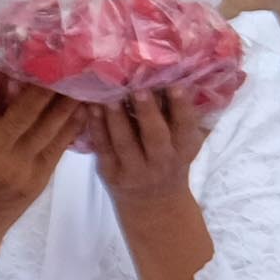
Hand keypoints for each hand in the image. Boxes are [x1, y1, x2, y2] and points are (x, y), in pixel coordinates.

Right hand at [0, 70, 90, 240]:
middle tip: (71, 55)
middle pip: (28, 103)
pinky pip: (62, 142)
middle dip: (51, 78)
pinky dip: (75, 122)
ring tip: (87, 75)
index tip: (31, 46)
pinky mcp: (39, 176)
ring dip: (71, 97)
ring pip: (51, 121)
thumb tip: (11, 69)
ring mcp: (19, 161)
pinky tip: (88, 106)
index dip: (9, 65)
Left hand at [83, 81, 220, 215]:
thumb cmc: (172, 161)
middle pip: (155, 136)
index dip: (181, 107)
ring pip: (125, 142)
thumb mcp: (185, 145)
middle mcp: (162, 161)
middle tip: (138, 89)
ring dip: (116, 118)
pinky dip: (96, 127)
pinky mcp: (111, 173)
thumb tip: (188, 77)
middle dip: (147, 112)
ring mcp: (134, 170)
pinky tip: (90, 108)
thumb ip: (186, 118)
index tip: (176, 85)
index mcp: (184, 150)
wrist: (153, 202)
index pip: (185, 127)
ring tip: (108, 96)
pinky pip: (103, 148)